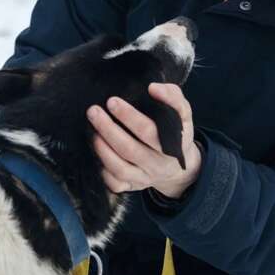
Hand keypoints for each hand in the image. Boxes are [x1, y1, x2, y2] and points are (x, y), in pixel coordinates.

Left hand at [86, 83, 201, 197]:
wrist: (178, 167)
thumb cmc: (176, 132)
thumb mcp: (183, 113)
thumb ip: (173, 96)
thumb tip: (153, 88)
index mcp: (172, 144)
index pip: (149, 131)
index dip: (129, 116)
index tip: (112, 101)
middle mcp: (158, 164)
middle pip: (130, 149)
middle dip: (108, 129)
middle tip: (94, 111)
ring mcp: (145, 177)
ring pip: (121, 168)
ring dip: (103, 150)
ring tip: (92, 131)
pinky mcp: (134, 186)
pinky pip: (116, 184)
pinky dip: (103, 171)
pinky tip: (95, 155)